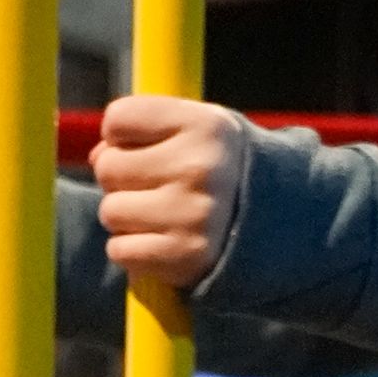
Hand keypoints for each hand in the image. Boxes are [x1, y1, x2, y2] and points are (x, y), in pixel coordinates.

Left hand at [91, 95, 244, 289]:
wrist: (282, 227)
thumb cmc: (224, 173)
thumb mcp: (200, 132)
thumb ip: (146, 130)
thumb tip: (96, 156)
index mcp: (204, 126)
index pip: (117, 119)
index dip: (121, 137)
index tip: (147, 149)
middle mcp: (199, 168)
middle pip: (107, 167)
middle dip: (123, 180)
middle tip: (156, 189)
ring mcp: (191, 215)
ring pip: (110, 211)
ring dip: (127, 218)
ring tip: (162, 217)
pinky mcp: (183, 257)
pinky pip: (119, 250)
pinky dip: (132, 251)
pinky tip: (162, 243)